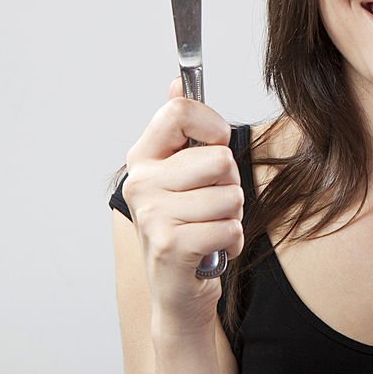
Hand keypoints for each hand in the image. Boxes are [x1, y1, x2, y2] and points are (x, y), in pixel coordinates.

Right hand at [122, 78, 243, 335]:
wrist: (178, 290)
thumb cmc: (188, 224)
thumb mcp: (183, 173)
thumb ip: (182, 128)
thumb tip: (176, 83)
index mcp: (143, 157)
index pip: (180, 111)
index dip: (213, 126)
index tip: (214, 146)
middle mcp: (141, 183)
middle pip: (219, 158)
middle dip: (230, 183)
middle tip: (210, 203)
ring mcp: (152, 215)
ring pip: (230, 195)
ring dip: (232, 216)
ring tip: (209, 228)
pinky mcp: (170, 246)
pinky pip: (230, 227)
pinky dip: (232, 241)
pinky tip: (211, 249)